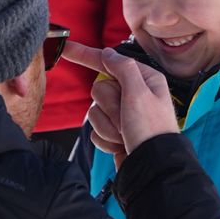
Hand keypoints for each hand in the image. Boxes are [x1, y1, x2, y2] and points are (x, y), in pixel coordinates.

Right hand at [62, 41, 177, 165]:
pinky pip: (96, 129)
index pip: (109, 63)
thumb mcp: (139, 93)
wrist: (152, 169)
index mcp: (144, 80)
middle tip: (125, 119)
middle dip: (109, 107)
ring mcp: (123, 116)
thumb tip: (108, 54)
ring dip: (108, 126)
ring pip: (95, 111)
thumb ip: (122, 68)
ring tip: (125, 135)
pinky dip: (106, 138)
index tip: (67, 48)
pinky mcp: (115, 133)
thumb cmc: (151, 131)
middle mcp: (134, 95)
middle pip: (99, 89)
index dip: (86, 56)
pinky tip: (121, 144)